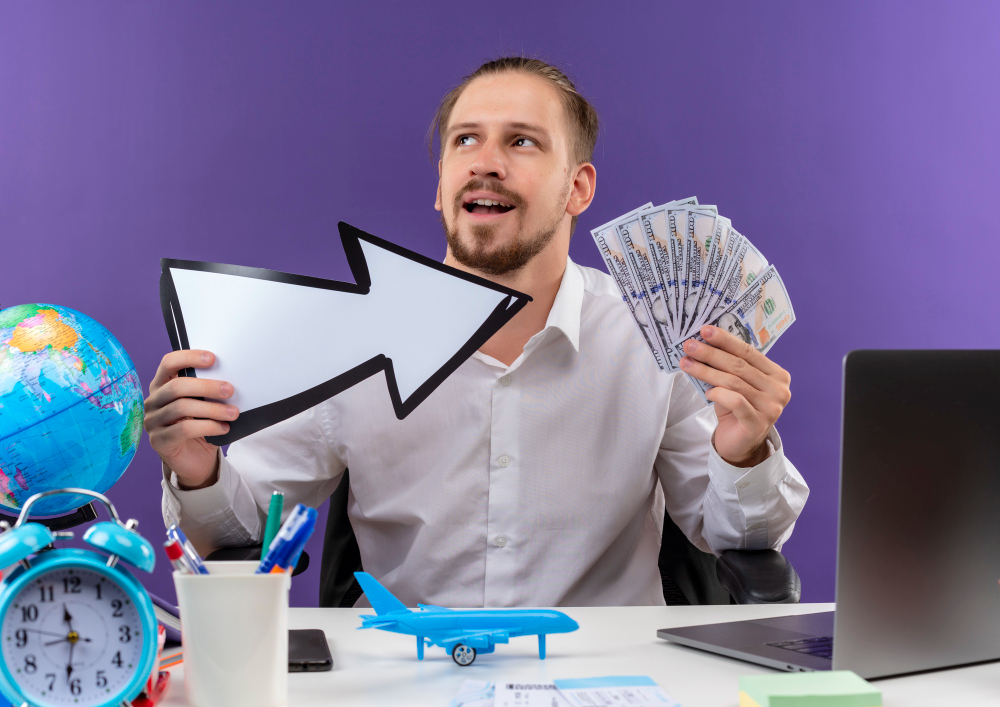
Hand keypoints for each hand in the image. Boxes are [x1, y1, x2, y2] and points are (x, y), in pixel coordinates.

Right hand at [143, 350, 237, 488]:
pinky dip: (208, 426)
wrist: (196, 460)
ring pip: (181, 408)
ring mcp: (153, 422)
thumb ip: (207, 391)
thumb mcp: (204, 404)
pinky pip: (184, 429)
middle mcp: (153, 401)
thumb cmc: (201, 426)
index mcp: (162, 385)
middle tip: (230, 390)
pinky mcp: (159, 441)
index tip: (212, 359)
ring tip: (233, 412)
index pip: (168, 363)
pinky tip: (223, 428)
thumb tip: (229, 380)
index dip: (188, 357)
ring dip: (212, 409)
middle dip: (206, 386)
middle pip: (176, 387)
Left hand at [679, 325, 790, 466]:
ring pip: (733, 382)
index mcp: (777, 375)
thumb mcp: (734, 384)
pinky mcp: (757, 423)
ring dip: (706, 371)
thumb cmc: (736, 409)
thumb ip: (728, 366)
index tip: (705, 330)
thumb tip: (704, 342)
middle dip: (711, 353)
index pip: (749, 352)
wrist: (740, 444)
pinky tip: (707, 391)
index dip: (726, 340)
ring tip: (687, 363)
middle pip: (739, 366)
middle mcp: (779, 390)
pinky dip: (718, 393)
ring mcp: (771, 408)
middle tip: (690, 345)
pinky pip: (735, 401)